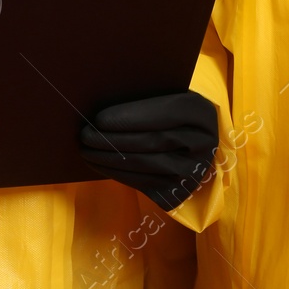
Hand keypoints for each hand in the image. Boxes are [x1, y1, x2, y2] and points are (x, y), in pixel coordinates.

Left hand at [78, 92, 216, 210]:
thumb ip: (149, 97)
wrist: (196, 145)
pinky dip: (116, 173)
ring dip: (109, 158)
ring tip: (86, 150)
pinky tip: (99, 164)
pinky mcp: (179, 191)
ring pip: (144, 164)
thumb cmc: (172, 115)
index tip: (99, 119)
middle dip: (113, 139)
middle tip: (85, 135)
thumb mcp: (170, 98)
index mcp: (201, 112)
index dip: (131, 118)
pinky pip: (142, 182)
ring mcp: (192, 170)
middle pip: (151, 141)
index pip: (165, 113)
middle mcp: (203, 143)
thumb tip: (105, 99)